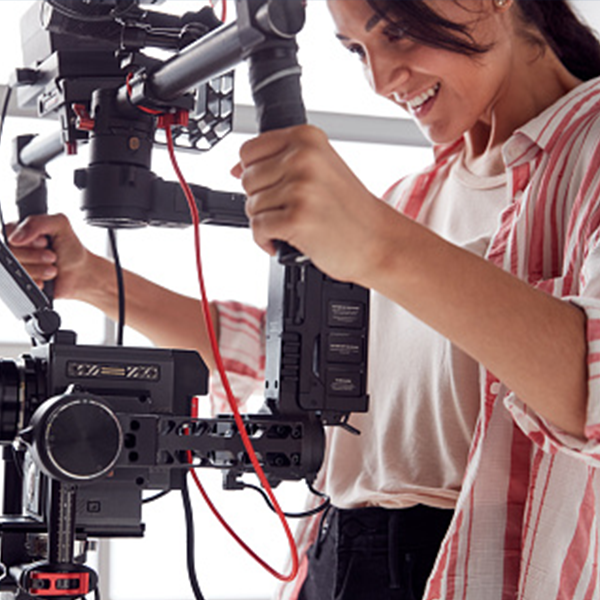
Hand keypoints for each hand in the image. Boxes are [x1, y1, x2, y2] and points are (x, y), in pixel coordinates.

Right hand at [7, 213, 97, 299]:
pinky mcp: (21, 282)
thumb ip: (38, 223)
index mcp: (21, 231)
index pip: (8, 233)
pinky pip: (19, 284)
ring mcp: (18, 266)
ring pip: (15, 269)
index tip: (44, 242)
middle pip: (11, 252)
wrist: (80, 273)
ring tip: (52, 268)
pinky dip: (36, 282)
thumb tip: (15, 238)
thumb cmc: (70, 248)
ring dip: (39, 269)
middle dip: (36, 255)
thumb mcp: (61, 225)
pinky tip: (45, 280)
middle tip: (52, 256)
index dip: (27, 240)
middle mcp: (16, 248)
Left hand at [232, 125, 395, 284]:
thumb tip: (235, 168)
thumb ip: (280, 162)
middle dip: (262, 201)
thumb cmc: (350, 210)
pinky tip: (286, 241)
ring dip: (266, 223)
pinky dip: (266, 241)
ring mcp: (301, 188)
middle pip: (247, 179)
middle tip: (288, 211)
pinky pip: (258, 229)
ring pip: (251, 205)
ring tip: (293, 226)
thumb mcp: (320, 170)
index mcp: (307, 138)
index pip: (249, 150)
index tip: (273, 188)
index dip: (255, 174)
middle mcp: (303, 158)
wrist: (378, 241)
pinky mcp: (297, 218)